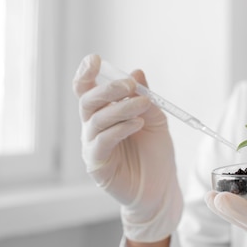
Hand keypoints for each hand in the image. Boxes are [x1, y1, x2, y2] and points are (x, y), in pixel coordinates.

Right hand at [72, 54, 181, 241]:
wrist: (161, 187)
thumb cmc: (155, 153)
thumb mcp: (156, 119)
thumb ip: (146, 98)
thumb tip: (137, 72)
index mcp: (104, 113)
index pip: (86, 90)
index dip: (86, 74)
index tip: (94, 59)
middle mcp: (93, 127)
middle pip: (88, 101)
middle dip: (108, 89)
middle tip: (129, 85)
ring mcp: (93, 146)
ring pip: (96, 120)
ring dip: (121, 108)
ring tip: (143, 106)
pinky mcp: (97, 165)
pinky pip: (101, 142)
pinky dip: (119, 129)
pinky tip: (137, 124)